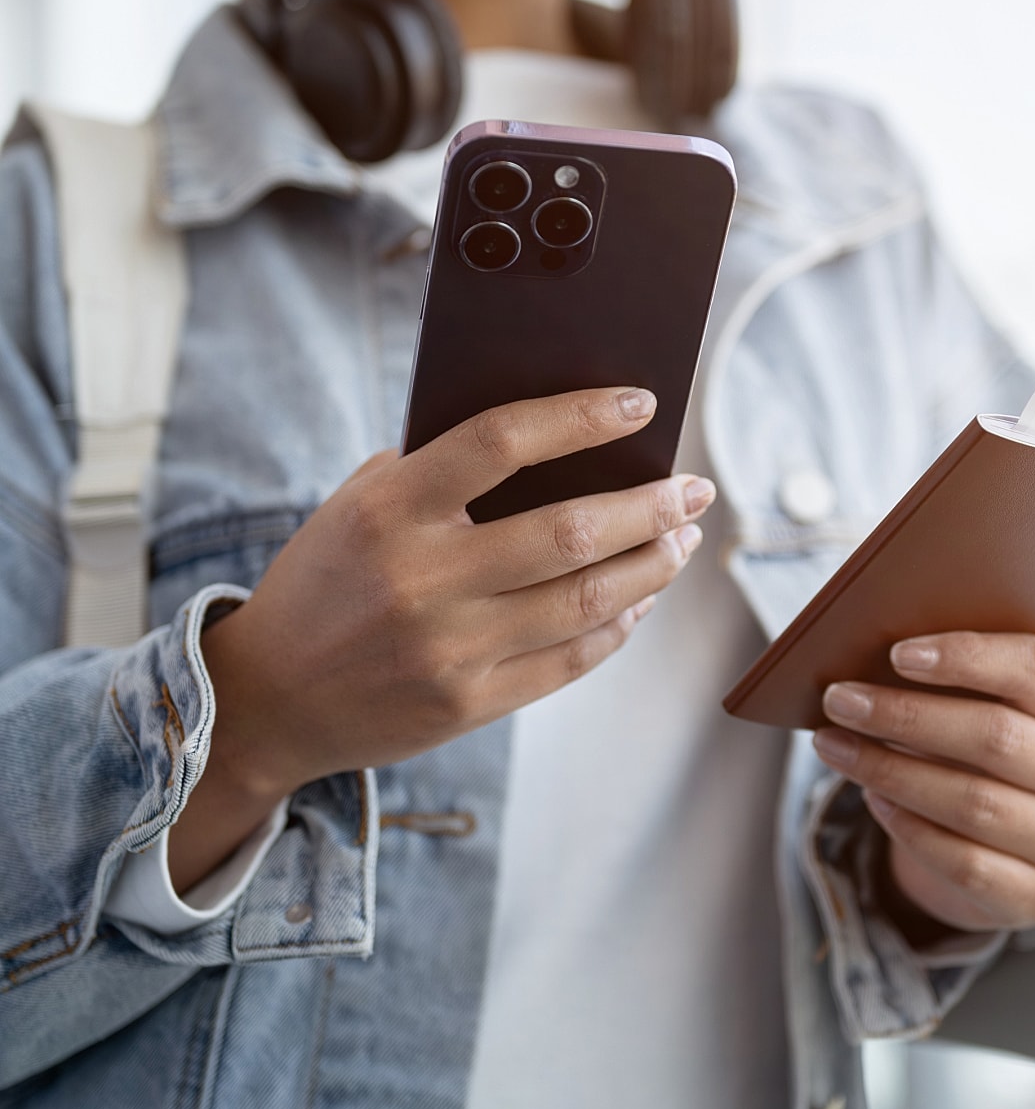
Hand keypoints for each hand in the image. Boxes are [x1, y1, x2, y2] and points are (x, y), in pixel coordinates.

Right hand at [173, 386, 712, 890]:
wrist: (267, 700)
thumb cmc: (323, 583)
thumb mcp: (356, 508)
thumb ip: (436, 473)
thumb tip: (554, 445)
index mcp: (389, 509)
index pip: (502, 440)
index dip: (581, 416)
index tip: (641, 405)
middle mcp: (423, 578)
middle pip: (571, 530)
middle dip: (652, 505)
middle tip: (694, 488)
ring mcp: (450, 648)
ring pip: (586, 600)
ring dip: (652, 565)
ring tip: (682, 540)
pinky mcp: (468, 703)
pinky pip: (570, 659)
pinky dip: (619, 625)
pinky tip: (640, 599)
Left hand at [813, 632, 1034, 934]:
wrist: (1009, 840)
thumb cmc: (979, 743)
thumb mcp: (981, 701)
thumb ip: (948, 677)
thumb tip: (864, 661)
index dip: (967, 657)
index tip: (897, 653)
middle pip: (996, 736)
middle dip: (905, 716)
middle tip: (839, 700)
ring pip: (974, 802)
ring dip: (889, 770)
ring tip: (832, 744)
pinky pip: (965, 861)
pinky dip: (909, 827)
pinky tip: (872, 798)